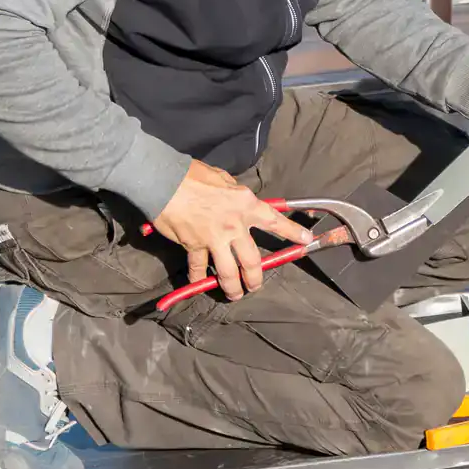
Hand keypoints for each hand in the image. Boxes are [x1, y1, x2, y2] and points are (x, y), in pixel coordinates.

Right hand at [149, 161, 312, 300]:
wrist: (163, 181)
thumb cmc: (192, 175)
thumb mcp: (223, 179)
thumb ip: (235, 193)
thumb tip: (239, 199)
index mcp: (246, 205)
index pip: (275, 221)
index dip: (292, 232)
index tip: (305, 240)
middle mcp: (234, 225)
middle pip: (252, 260)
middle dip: (256, 278)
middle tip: (256, 286)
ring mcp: (214, 238)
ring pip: (229, 272)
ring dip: (233, 287)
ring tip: (235, 294)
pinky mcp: (194, 245)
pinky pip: (198, 267)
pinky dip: (198, 278)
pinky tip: (198, 285)